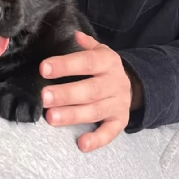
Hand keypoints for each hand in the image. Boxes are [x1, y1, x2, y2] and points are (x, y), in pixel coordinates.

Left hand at [40, 32, 137, 152]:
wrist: (134, 86)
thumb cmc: (105, 69)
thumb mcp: (100, 52)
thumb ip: (87, 45)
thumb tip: (75, 34)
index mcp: (108, 62)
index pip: (86, 62)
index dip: (65, 65)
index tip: (44, 68)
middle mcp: (114, 83)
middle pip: (90, 90)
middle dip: (65, 94)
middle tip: (44, 96)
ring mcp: (118, 104)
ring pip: (95, 111)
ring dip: (73, 115)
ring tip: (51, 117)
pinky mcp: (120, 121)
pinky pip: (110, 132)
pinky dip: (97, 139)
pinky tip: (81, 144)